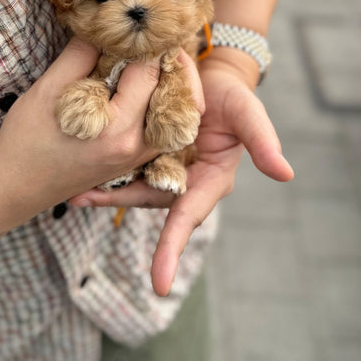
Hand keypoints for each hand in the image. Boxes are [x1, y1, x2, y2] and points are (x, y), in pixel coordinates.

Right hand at [0, 38, 160, 236]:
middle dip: (163, 58)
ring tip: (147, 58)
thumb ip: (81, 55)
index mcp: (116, 128)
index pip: (149, 71)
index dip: (144, 42)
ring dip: (167, 81)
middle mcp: (136, 146)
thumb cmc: (25, 140)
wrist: (14, 189)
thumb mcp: (48, 89)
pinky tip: (142, 85)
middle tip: (148, 36)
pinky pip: (164, 127)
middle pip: (172, 91)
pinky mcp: (136, 162)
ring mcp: (139, 157)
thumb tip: (105, 27)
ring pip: (177, 112)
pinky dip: (159, 102)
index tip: (135, 24)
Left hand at [70, 51, 293, 296]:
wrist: (210, 74)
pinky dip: (103, 169)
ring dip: (104, 189)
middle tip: (81, 201)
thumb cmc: (233, 96)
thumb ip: (264, 142)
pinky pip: (123, 165)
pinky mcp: (145, 150)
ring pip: (131, 185)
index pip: (188, 217)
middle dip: (118, 202)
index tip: (158, 285)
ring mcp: (162, 166)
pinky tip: (79, 170)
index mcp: (208, 181)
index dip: (172, 248)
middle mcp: (183, 180)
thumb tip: (286, 174)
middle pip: (148, 199)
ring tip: (73, 191)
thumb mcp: (249, 114)